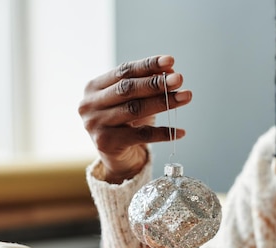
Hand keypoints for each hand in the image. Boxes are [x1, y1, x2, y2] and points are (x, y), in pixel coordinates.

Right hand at [79, 55, 191, 182]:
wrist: (116, 157)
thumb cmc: (126, 123)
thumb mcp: (133, 101)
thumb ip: (147, 85)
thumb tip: (171, 70)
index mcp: (94, 87)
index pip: (123, 71)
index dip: (147, 65)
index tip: (170, 61)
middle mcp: (90, 104)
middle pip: (128, 89)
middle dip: (156, 83)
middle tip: (179, 79)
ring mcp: (96, 124)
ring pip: (135, 109)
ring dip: (164, 102)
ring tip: (185, 97)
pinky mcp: (107, 143)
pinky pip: (142, 135)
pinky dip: (163, 133)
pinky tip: (180, 131)